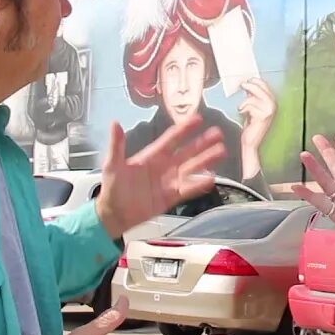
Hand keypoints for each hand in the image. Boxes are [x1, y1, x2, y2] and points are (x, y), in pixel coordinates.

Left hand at [96, 114, 226, 237]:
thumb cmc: (112, 188)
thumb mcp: (112, 165)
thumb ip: (117, 145)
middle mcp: (164, 166)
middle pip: (187, 152)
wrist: (113, 215)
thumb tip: (115, 123)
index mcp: (151, 156)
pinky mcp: (171, 197)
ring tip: (221, 152)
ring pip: (192, 168)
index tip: (198, 118)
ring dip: (206, 160)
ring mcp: (169, 181)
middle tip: (218, 133)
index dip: (184, 129)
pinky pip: (188, 189)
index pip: (171, 139)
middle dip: (202, 143)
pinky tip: (211, 179)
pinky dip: (199, 185)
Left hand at [238, 77, 275, 178]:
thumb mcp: (253, 107)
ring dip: (245, 101)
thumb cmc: (251, 125)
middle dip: (249, 85)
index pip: (265, 85)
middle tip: (241, 85)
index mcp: (272, 102)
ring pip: (254, 97)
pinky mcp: (263, 116)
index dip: (255, 80)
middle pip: (261, 87)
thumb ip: (253, 96)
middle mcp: (273, 105)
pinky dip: (243, 108)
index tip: (247, 80)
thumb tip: (247, 84)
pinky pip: (250, 105)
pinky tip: (242, 113)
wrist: (251, 141)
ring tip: (241, 108)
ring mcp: (269, 110)